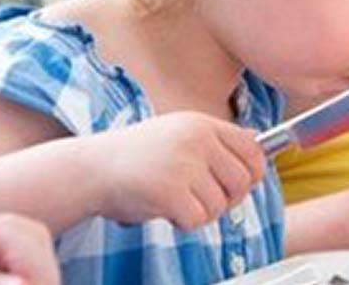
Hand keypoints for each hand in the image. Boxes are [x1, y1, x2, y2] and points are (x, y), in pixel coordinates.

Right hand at [87, 113, 263, 229]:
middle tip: (202, 200)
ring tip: (175, 200)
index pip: (254, 150)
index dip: (252, 174)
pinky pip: (198, 219)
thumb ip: (216, 141)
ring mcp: (184, 164)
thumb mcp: (179, 135)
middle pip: (243, 181)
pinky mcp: (169, 190)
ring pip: (220, 205)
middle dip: (228, 199)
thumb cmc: (136, 157)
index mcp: (202, 124)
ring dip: (200, 212)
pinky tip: (165, 210)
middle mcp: (197, 140)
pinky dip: (184, 222)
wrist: (90, 169)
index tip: (238, 186)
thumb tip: (259, 142)